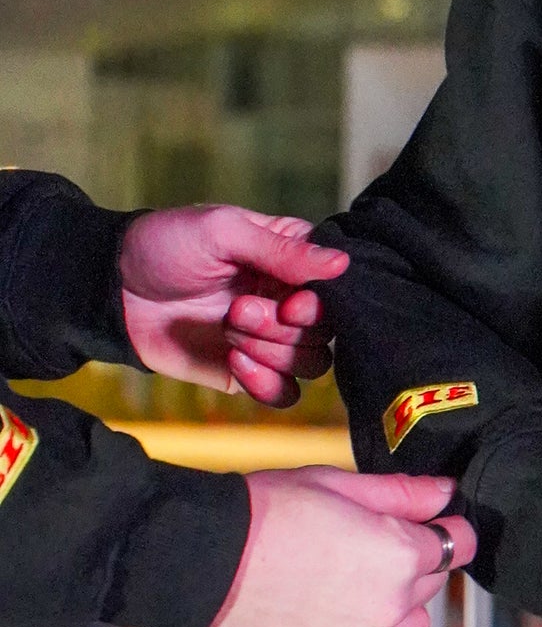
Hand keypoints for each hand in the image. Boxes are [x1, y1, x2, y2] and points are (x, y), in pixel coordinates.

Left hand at [119, 206, 349, 404]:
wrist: (113, 290)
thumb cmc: (165, 246)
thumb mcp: (223, 232)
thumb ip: (282, 250)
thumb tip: (343, 262)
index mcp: (290, 257)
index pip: (338, 288)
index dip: (321, 303)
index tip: (292, 303)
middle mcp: (288, 298)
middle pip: (328, 331)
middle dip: (282, 327)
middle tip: (237, 310)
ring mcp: (270, 338)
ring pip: (312, 363)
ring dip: (272, 351)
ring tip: (228, 330)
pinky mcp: (247, 372)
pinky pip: (284, 394)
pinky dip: (267, 384)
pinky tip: (233, 361)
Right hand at [206, 469, 475, 626]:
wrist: (207, 556)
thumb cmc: (270, 510)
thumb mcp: (341, 485)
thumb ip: (403, 493)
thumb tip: (445, 493)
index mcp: (400, 556)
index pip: (460, 544)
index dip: (448, 527)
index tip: (432, 520)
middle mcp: (388, 607)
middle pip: (432, 583)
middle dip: (416, 560)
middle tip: (372, 539)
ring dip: (398, 605)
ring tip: (356, 580)